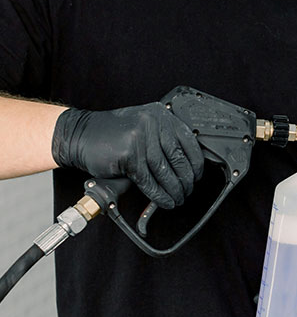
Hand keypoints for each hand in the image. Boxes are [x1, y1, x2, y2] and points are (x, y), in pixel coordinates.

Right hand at [52, 103, 203, 208]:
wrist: (81, 135)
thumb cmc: (112, 135)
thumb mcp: (144, 128)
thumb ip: (164, 139)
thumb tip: (188, 167)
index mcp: (161, 115)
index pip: (189, 143)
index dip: (196, 164)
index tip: (196, 176)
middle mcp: (153, 123)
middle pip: (178, 159)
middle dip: (186, 181)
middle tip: (187, 192)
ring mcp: (140, 138)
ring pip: (165, 172)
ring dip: (173, 191)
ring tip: (177, 199)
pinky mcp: (129, 155)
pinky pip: (149, 181)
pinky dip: (158, 195)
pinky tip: (164, 201)